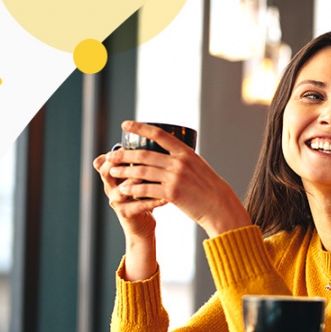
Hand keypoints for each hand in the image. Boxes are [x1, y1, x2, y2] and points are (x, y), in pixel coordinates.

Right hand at [93, 152, 166, 239]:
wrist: (142, 224)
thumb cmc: (142, 195)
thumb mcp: (137, 176)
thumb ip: (140, 161)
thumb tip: (152, 135)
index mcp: (112, 176)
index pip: (104, 161)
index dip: (113, 153)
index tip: (127, 144)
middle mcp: (111, 187)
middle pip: (106, 172)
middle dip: (119, 163)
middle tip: (136, 157)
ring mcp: (117, 201)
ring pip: (121, 190)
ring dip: (134, 182)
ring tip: (148, 177)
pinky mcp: (127, 213)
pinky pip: (139, 206)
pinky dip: (152, 201)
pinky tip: (165, 197)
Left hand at [105, 121, 251, 236]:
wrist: (220, 206)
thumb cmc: (208, 188)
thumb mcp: (197, 167)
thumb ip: (181, 160)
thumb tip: (166, 155)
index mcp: (185, 152)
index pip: (159, 134)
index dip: (140, 127)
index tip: (125, 124)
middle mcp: (179, 162)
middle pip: (145, 154)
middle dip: (124, 154)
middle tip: (111, 155)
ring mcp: (175, 177)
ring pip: (142, 172)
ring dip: (124, 171)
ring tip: (112, 171)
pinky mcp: (172, 193)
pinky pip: (147, 189)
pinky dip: (133, 189)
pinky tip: (124, 189)